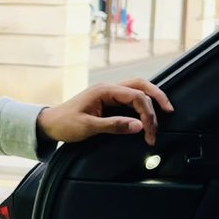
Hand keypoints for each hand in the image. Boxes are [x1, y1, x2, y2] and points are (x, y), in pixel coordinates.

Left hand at [38, 78, 172, 146]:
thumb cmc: (64, 124)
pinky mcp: (108, 101)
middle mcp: (108, 88)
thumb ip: (114, 125)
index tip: (149, 133)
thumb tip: (139, 126)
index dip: (147, 113)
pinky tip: (148, 114)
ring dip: (151, 100)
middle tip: (169, 112)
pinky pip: (130, 97)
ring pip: (137, 89)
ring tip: (163, 113)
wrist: (48, 124)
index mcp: (104, 91)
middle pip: (141, 85)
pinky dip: (142, 104)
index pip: (136, 96)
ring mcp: (108, 93)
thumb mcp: (88, 127)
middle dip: (156, 98)